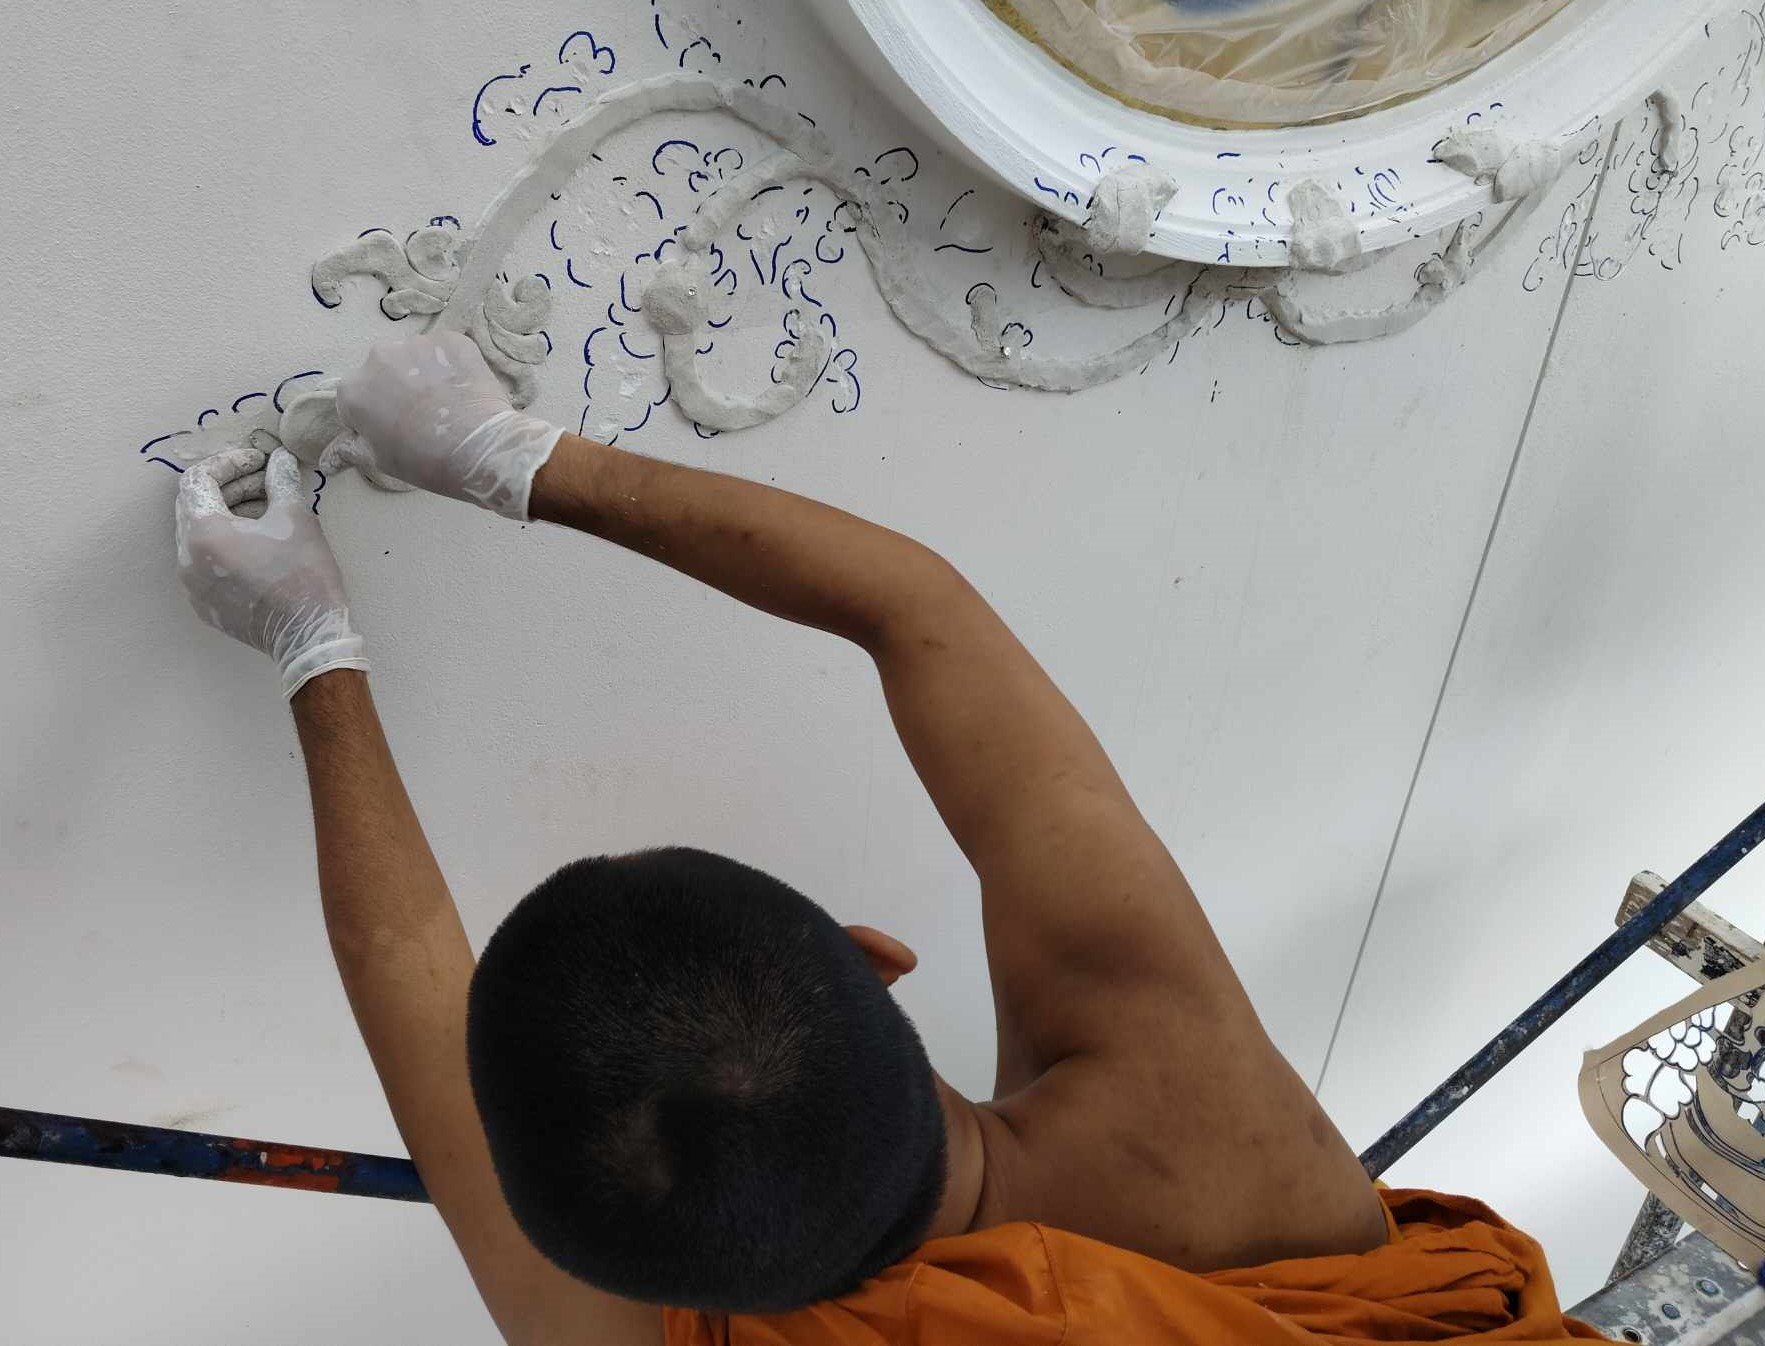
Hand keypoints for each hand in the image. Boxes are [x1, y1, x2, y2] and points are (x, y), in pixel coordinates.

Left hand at [176, 444, 369, 699]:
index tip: (259, 461)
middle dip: (229, 487)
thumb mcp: (296, 518)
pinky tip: (257, 546)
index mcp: (203, 532)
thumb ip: (281, 481)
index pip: (198, 479)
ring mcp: (192, 585)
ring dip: (227, 516)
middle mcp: (186, 558)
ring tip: (264, 513)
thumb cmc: (303, 575)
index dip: (229, 462)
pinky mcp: (204, 604)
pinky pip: (204, 563)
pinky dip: (225, 546)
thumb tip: (279, 458)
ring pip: (198, 534)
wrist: (309, 636)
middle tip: (264, 482)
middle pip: (194, 505)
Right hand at [333, 332, 563, 519]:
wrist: (477, 447)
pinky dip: (453, 365)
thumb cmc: (423, 460)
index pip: (356, 399)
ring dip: (425, 374)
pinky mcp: (450, 339)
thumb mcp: (380, 460)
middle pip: (384, 372)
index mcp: (352, 389)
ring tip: (448, 403)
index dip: (374, 416)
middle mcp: (377, 357)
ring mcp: (415, 343)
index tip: (394, 430)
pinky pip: (446, 351)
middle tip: (423, 416)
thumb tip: (334, 456)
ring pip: (415, 358)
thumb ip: (354, 447)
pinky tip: (465, 389)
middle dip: (397, 389)